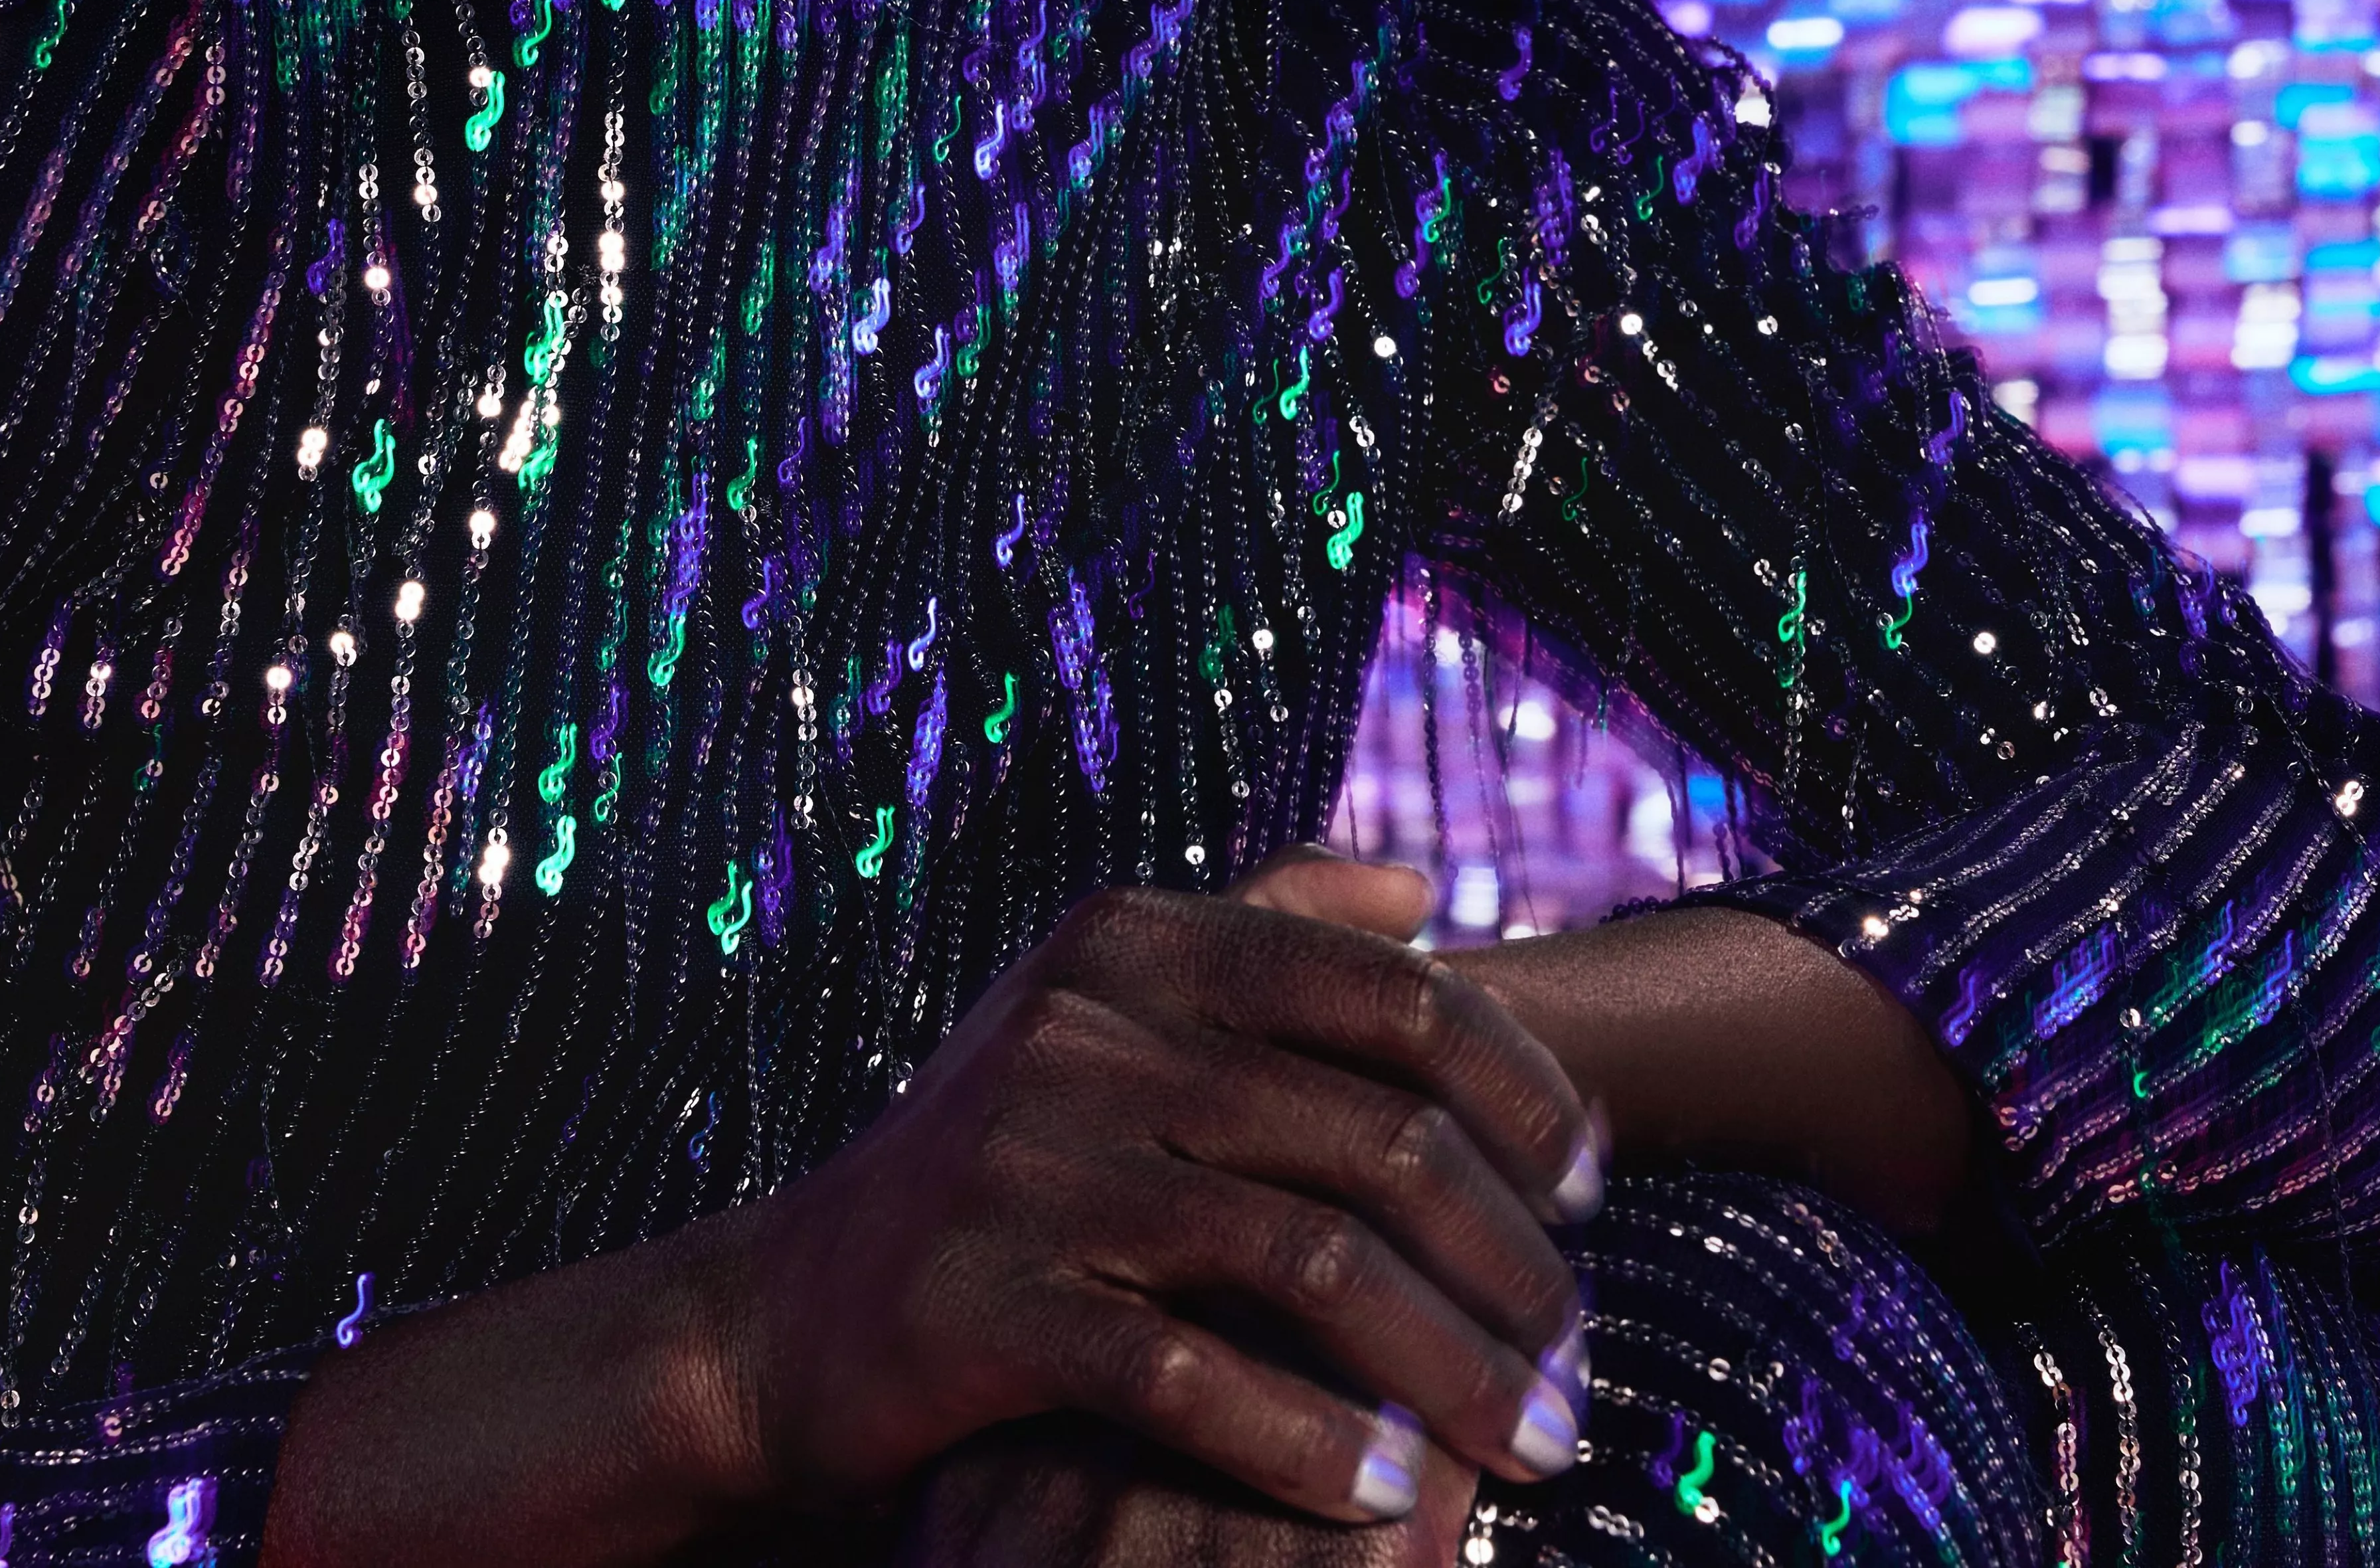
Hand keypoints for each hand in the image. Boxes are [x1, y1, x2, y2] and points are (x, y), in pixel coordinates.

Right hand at [719, 843, 1603, 1541]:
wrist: (787, 1318)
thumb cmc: (997, 1165)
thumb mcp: (1108, 1011)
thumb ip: (1262, 927)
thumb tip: (1417, 886)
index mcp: (1140, 942)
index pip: (1398, 997)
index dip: (1524, 1095)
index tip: (1592, 1194)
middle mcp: (1086, 1029)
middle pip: (1380, 1139)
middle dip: (1512, 1265)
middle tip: (1576, 1364)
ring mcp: (1029, 1164)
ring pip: (1312, 1262)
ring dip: (1448, 1369)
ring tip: (1523, 1447)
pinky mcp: (984, 1302)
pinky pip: (1189, 1379)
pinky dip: (1309, 1442)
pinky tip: (1387, 1492)